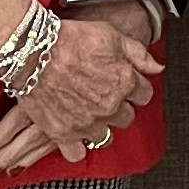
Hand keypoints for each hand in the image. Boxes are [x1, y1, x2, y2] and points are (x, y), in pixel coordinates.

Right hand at [0, 13, 158, 169]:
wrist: (32, 51)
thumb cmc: (67, 39)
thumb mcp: (110, 35)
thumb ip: (138, 54)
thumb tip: (157, 68)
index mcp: (124, 81)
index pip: (144, 95)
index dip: (135, 89)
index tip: (125, 86)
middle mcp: (109, 106)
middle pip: (126, 117)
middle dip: (118, 107)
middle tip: (101, 96)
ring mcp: (87, 122)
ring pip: (104, 136)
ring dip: (98, 126)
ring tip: (86, 113)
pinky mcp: (64, 134)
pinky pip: (77, 153)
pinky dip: (76, 146)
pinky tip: (73, 136)